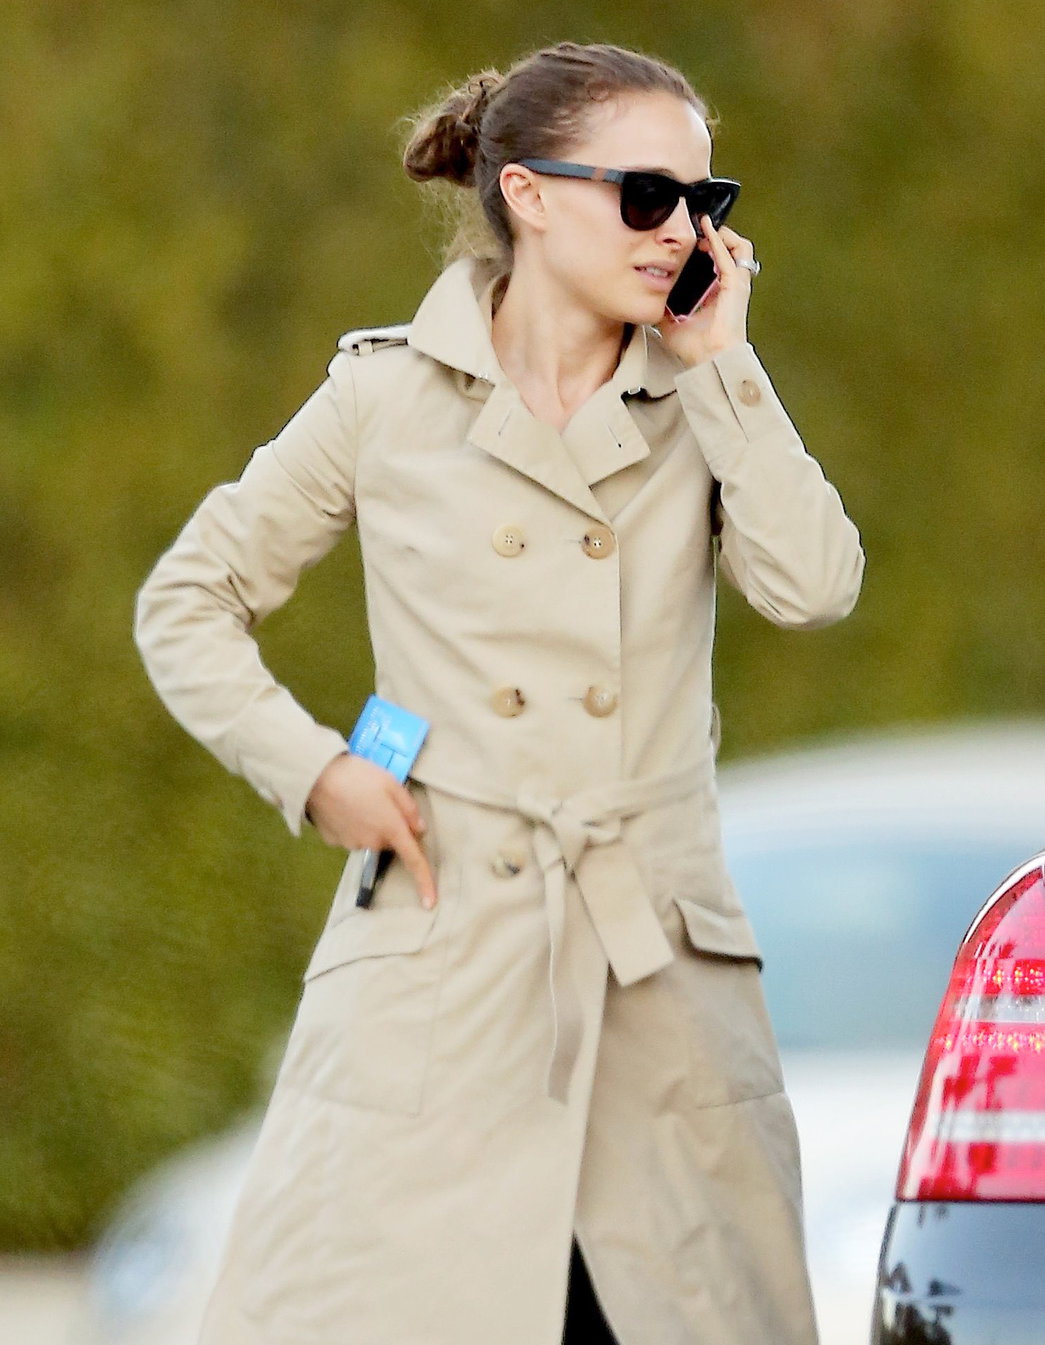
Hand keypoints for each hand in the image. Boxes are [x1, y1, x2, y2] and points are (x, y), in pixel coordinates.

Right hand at [305, 753, 436, 907]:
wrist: (316, 776)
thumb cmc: (358, 776)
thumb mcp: (392, 783)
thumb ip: (409, 808)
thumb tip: (419, 829)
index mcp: (392, 829)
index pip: (414, 861)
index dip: (425, 882)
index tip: (430, 903)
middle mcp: (373, 842)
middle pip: (390, 841)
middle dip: (391, 826)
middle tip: (380, 800)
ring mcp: (352, 844)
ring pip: (370, 838)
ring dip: (370, 824)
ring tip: (357, 797)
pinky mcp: (334, 841)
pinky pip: (351, 836)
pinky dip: (351, 824)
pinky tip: (343, 805)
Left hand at [656, 215, 756, 366]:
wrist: (709, 358)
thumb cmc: (696, 348)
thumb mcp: (670, 323)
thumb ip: (662, 309)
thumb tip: (646, 300)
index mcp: (717, 294)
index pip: (718, 262)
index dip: (707, 246)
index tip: (689, 240)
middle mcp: (729, 287)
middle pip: (732, 250)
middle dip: (716, 236)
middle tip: (698, 230)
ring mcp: (736, 284)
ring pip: (740, 247)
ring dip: (723, 234)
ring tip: (705, 228)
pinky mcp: (736, 284)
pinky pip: (732, 253)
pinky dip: (720, 239)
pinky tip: (707, 229)